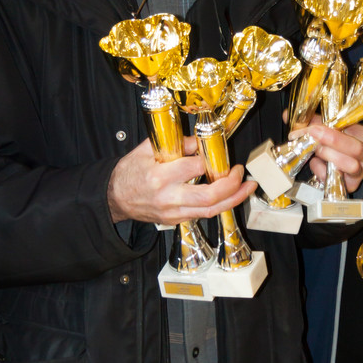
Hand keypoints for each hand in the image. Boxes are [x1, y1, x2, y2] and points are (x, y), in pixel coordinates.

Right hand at [107, 137, 255, 225]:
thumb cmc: (129, 172)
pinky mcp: (176, 220)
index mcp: (160, 176)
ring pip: (211, 210)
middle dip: (231, 184)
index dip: (210, 158)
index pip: (195, 166)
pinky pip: (204, 214)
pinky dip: (220, 205)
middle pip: (209, 195)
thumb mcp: (146, 150)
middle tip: (240, 172)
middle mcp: (169, 197)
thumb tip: (199, 142)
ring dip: (234, 199)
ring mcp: (173, 212)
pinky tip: (231, 196)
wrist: (115, 198)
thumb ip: (174, 144)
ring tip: (248, 187)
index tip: (216, 152)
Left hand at [289, 117, 362, 192]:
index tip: (311, 128)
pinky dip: (322, 171)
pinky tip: (316, 164)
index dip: (330, 128)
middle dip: (331, 142)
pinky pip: (336, 179)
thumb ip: (313, 121)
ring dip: (327, 157)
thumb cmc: (340, 146)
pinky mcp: (351, 185)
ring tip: (315, 152)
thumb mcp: (330, 130)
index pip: (352, 129)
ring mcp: (361, 171)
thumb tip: (287, 115)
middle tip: (311, 138)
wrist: (351, 166)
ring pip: (349, 165)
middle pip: (355, 148)